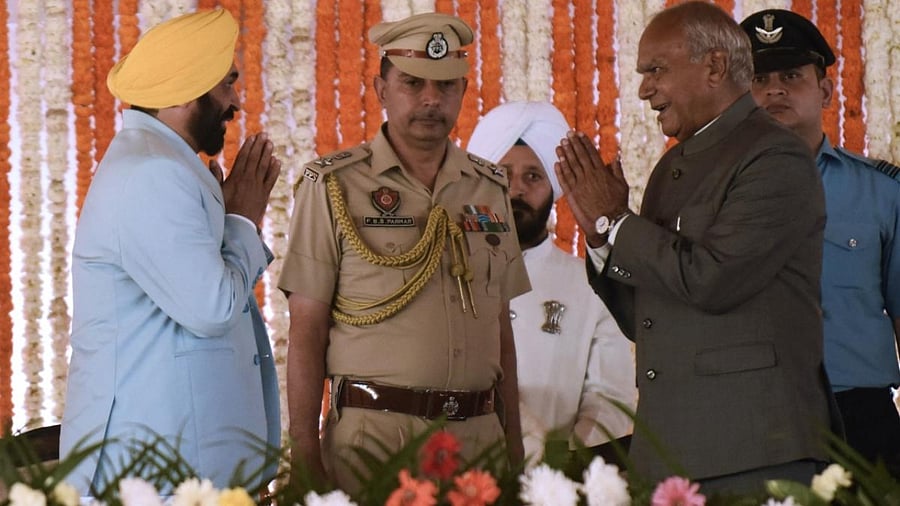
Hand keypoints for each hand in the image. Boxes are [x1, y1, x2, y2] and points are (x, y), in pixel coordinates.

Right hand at [220, 132, 281, 225]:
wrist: (238, 225)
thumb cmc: (225, 208)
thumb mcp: (218, 191)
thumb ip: (216, 176)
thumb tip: (212, 161)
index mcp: (236, 177)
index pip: (243, 158)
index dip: (248, 146)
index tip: (253, 137)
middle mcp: (249, 180)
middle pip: (255, 159)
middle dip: (260, 146)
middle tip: (264, 134)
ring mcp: (258, 187)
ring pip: (264, 166)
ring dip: (268, 154)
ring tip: (271, 143)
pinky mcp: (265, 194)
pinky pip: (271, 179)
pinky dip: (275, 170)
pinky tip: (277, 161)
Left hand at [554, 131, 628, 246]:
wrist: (609, 222)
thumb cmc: (618, 204)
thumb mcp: (622, 185)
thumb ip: (617, 170)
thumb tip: (615, 158)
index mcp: (602, 172)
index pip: (591, 153)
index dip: (584, 143)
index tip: (579, 134)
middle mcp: (589, 176)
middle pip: (579, 157)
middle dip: (573, 145)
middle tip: (567, 135)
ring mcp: (580, 185)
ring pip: (570, 166)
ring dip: (564, 155)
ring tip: (560, 145)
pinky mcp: (572, 194)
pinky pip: (564, 180)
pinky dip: (560, 171)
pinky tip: (557, 163)